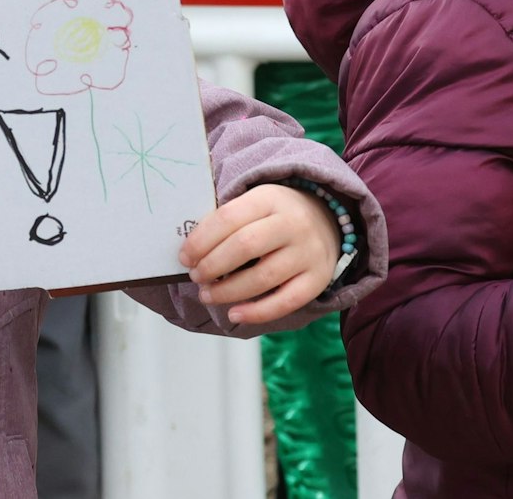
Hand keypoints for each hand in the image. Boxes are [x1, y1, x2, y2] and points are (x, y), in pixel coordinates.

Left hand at [178, 184, 341, 325]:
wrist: (328, 220)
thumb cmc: (276, 216)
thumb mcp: (255, 203)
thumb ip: (228, 222)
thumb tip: (191, 252)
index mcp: (270, 198)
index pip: (228, 217)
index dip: (200, 240)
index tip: (184, 257)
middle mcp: (293, 223)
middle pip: (244, 246)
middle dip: (212, 265)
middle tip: (195, 276)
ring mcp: (308, 252)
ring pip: (263, 277)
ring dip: (228, 291)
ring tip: (207, 294)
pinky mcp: (318, 279)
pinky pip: (286, 302)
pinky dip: (257, 312)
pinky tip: (234, 314)